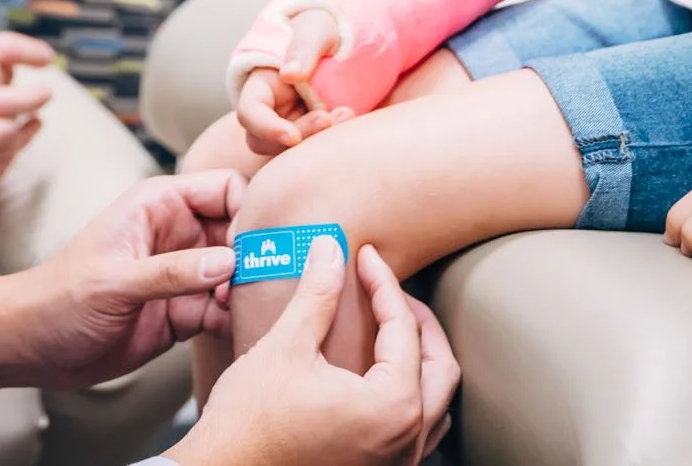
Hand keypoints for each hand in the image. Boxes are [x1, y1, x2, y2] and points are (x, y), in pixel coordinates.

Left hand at [0, 172, 243, 392]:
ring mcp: (182, 273)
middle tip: (253, 287)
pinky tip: (232, 329)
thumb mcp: (114, 282)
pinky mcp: (182, 311)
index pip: (226, 188)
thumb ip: (171, 272)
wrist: (32, 347)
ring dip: (245, 291)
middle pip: (240, 231)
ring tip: (236, 311)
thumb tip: (229, 263)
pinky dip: (232, 318)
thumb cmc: (59, 299)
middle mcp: (178, 233)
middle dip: (254, 257)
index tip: (253, 250)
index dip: (247, 213)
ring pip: (236, 272)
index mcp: (159, 204)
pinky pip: (222, 309)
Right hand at [169, 237, 457, 465]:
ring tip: (390, 331)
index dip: (384, 283)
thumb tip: (331, 248)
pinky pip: (417, 432)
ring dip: (421, 362)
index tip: (363, 257)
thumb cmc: (251, 421)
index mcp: (391, 407)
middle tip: (385, 290)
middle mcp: (405, 442)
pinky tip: (379, 380)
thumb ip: (317, 294)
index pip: (404, 330)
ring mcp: (395, 465)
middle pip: (440, 366)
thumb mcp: (286, 347)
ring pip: (435, 404)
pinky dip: (410, 397)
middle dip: (416, 321)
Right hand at [233, 8, 353, 155]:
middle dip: (301, 136)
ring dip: (319, 140)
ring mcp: (291, 125)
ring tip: (348, 115)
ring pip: (293, 150)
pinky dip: (333, 140)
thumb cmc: (319, 29)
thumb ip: (303, 47)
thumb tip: (290, 73)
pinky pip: (317, 147)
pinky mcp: (313, 134)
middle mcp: (270, 111)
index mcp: (261, 86)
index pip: (249, 113)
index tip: (293, 136)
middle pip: (268, 141)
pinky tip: (351, 119)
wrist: (342, 40)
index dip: (266, 128)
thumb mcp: (314, 29)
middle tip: (332, 119)